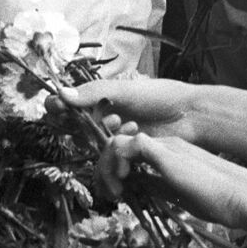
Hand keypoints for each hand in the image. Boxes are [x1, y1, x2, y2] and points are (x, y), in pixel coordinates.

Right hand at [58, 78, 200, 141]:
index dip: (58, 107)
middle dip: (84, 123)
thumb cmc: (159, 96)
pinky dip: (116, 146)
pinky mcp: (123, 153)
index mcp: (99, 97)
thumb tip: (60, 94)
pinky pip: (107, 156)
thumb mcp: (124, 90)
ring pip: (90, 143)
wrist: (188, 116)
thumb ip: (93, 93)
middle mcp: (101, 116)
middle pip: (73, 126)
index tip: (58, 109)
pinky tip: (134, 133)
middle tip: (107, 115)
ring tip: (126, 122)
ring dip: (104, 134)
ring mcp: (111, 135)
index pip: (65, 103)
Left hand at [98, 132, 246, 247]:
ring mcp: (165, 145)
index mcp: (170, 152)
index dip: (116, 170)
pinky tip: (121, 182)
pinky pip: (126, 146)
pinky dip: (116, 163)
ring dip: (107, 167)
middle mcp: (166, 143)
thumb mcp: (178, 195)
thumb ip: (157, 187)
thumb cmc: (220, 201)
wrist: (244, 197)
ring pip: (117, 142)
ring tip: (113, 192)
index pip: (132, 152)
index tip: (117, 194)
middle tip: (109, 195)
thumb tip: (134, 187)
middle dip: (106, 169)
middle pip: (120, 145)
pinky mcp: (165, 153)